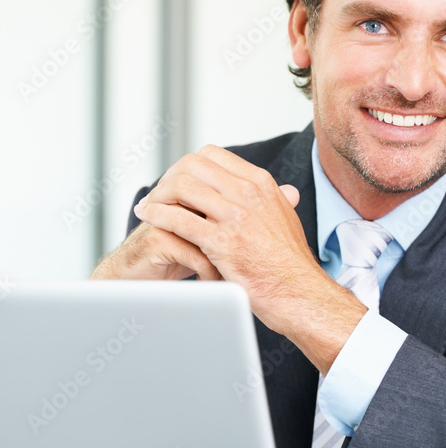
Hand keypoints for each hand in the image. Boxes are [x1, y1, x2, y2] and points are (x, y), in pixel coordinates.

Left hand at [121, 146, 366, 365]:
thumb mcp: (284, 218)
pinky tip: (148, 218)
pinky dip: (157, 215)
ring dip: (158, 195)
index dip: (187, 165)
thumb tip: (283, 191)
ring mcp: (235, 216)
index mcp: (261, 183)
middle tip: (158, 194)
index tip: (177, 180)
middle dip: (168, 177)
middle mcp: (248, 193)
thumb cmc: (289, 263)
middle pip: (192, 165)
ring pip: (181, 187)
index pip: (212, 154)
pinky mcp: (222, 241)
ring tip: (147, 207)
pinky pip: (178, 218)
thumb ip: (276, 200)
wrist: (297, 293)